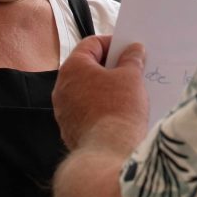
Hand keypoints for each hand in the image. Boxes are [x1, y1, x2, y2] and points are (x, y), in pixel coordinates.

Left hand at [53, 35, 148, 152]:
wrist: (109, 153)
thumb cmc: (118, 110)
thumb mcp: (131, 77)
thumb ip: (132, 59)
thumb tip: (134, 50)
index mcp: (73, 68)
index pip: (91, 44)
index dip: (113, 43)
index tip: (130, 49)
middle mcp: (62, 87)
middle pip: (88, 67)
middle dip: (111, 66)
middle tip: (132, 68)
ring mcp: (64, 110)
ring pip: (87, 90)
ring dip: (106, 87)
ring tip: (129, 90)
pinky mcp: (70, 129)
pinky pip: (87, 110)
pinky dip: (101, 106)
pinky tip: (120, 111)